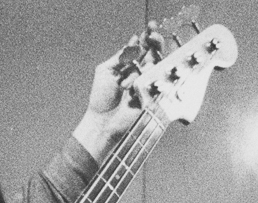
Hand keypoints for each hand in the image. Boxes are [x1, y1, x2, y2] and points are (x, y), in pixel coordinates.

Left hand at [72, 41, 146, 160]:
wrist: (103, 120)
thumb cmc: (101, 97)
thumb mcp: (106, 70)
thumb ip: (120, 57)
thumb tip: (133, 41)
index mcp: (129, 65)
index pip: (142, 48)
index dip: (148, 37)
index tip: (150, 27)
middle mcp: (140, 73)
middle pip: (154, 54)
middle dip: (155, 43)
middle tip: (152, 36)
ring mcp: (147, 84)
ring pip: (153, 66)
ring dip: (136, 73)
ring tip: (123, 86)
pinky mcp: (152, 97)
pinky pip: (151, 82)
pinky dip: (137, 84)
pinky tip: (128, 91)